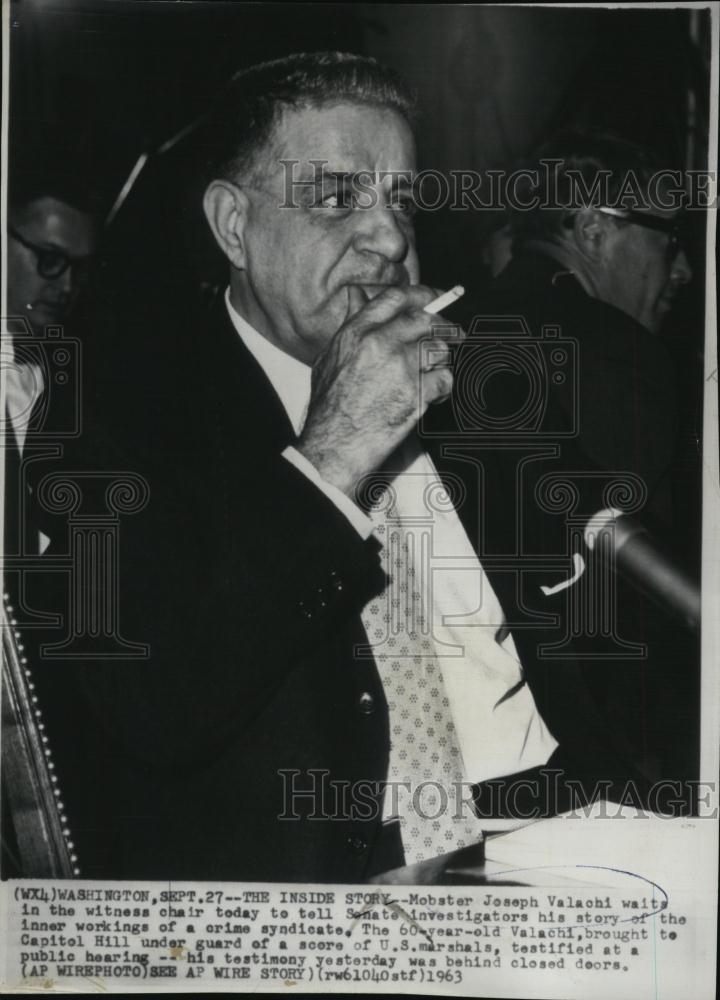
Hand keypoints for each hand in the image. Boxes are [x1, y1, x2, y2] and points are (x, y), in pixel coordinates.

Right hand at [296, 284, 462, 495]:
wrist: (334, 446)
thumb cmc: (329, 407)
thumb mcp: (329, 357)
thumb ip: (350, 324)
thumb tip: (357, 295)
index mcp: (357, 332)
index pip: (397, 298)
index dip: (421, 294)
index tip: (435, 298)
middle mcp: (380, 344)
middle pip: (426, 320)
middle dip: (445, 326)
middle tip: (455, 333)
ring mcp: (400, 368)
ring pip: (439, 349)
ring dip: (442, 360)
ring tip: (435, 372)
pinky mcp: (417, 394)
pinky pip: (445, 379)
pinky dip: (444, 387)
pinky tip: (434, 395)